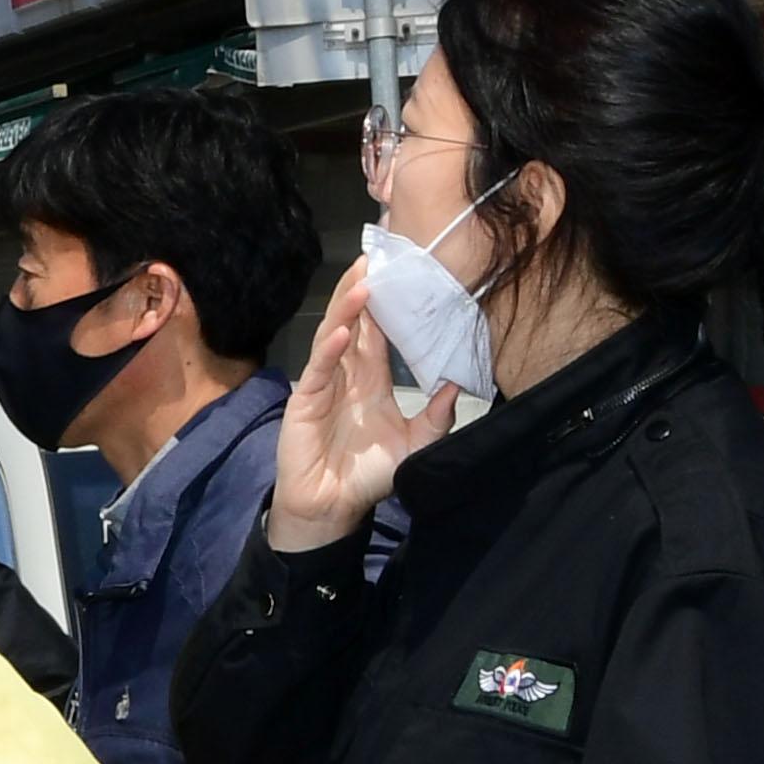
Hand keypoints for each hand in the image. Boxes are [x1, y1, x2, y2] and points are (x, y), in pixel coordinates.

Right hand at [273, 264, 456, 552]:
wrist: (333, 508)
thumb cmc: (368, 476)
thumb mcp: (416, 445)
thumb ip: (436, 416)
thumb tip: (456, 383)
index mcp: (372, 381)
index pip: (380, 333)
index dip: (389, 303)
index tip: (402, 271)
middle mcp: (347, 375)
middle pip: (355, 323)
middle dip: (364, 289)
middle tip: (378, 255)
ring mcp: (324, 385)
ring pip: (334, 337)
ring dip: (346, 309)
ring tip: (362, 281)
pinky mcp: (306, 402)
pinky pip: (319, 370)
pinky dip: (330, 351)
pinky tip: (343, 333)